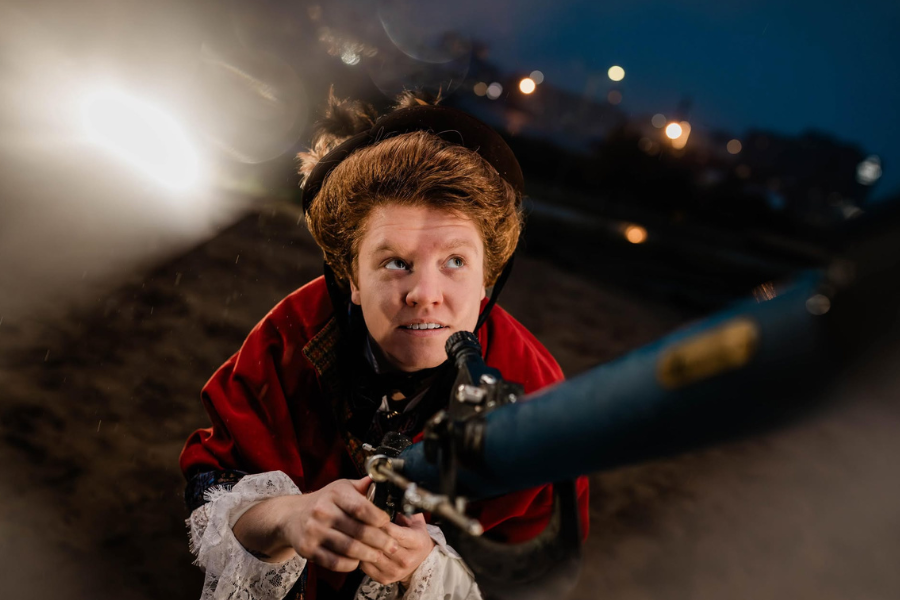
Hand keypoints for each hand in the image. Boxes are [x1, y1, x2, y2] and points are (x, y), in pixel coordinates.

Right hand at [235, 477, 397, 571]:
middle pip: (358, 531)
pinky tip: (358, 561)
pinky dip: (350, 564)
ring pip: (348, 549)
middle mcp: (322, 511)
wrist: (291, 516)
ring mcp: (314, 531)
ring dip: (368, 555)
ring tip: (379, 555)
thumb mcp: (341, 487)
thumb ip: (363, 487)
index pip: (361, 507)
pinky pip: (335, 562)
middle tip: (392, 546)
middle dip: (380, 541)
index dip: (378, 518)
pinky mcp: (308, 549)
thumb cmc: (324, 501)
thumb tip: (385, 480)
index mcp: (335, 493)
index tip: (388, 523)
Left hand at [360, 513, 435, 585]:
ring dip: (361, 544)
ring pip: (372, 555)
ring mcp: (395, 571)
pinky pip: (366, 566)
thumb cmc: (416, 537)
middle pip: (381, 544)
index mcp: (417, 542)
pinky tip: (357, 546)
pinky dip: (359, 555)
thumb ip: (407, 509)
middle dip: (367, 532)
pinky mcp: (385, 579)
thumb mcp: (416, 521)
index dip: (379, 522)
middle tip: (355, 521)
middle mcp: (407, 559)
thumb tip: (393, 497)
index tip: (369, 514)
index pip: (393, 532)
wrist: (421, 562)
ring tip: (354, 532)